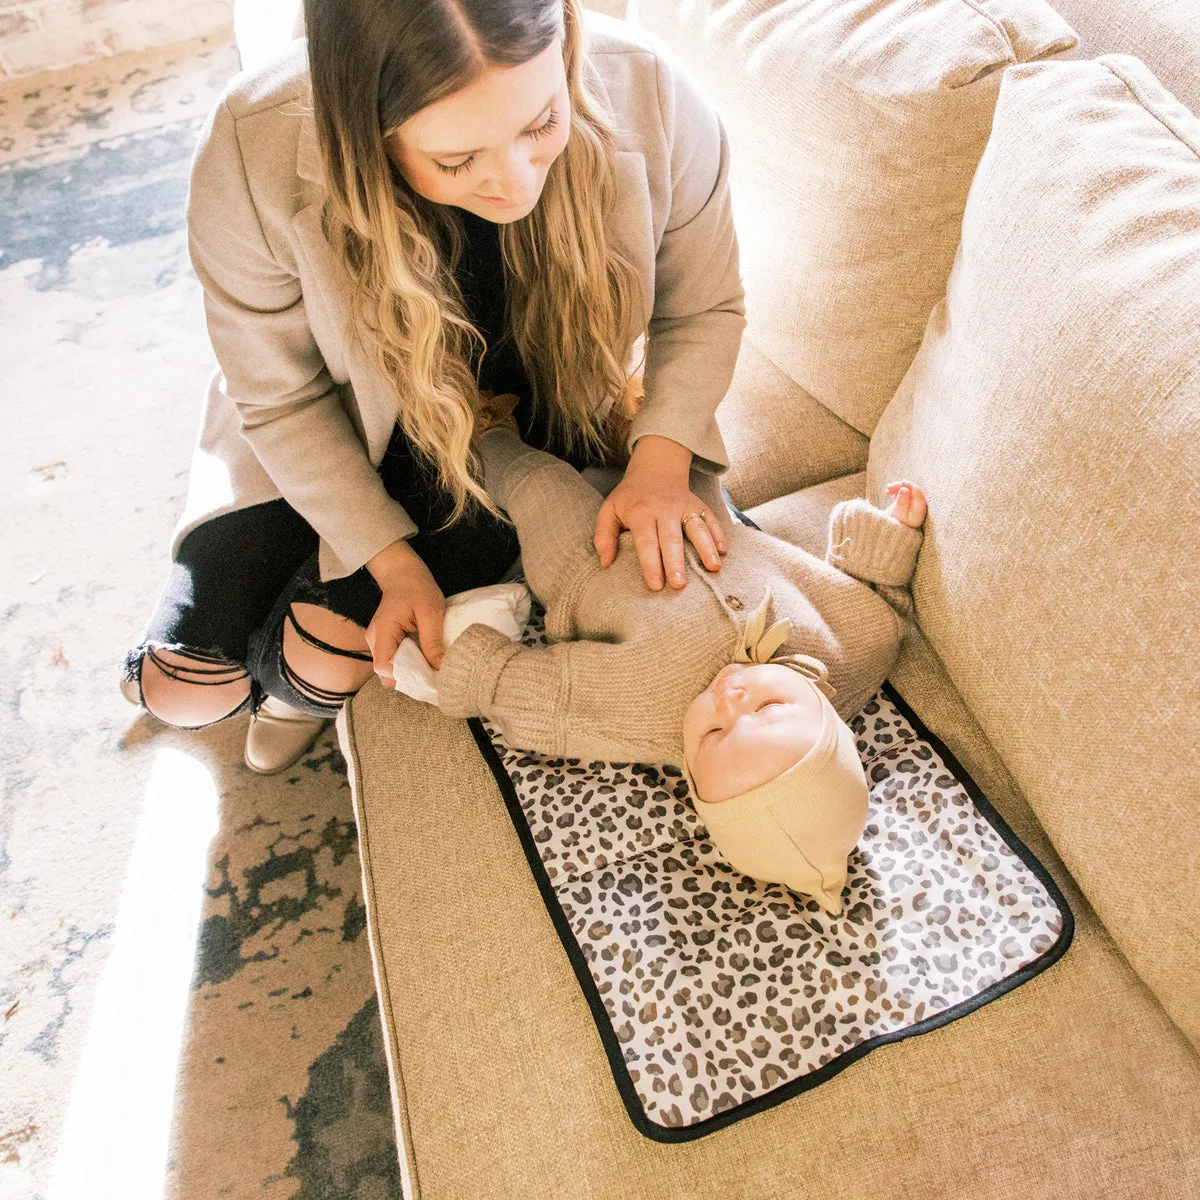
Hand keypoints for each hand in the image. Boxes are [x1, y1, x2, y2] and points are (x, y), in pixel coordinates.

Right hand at [364, 539, 446, 681]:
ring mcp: (378, 641)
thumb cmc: (416, 587)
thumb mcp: (431, 613)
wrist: (403, 572)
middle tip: (433, 677)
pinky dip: (409, 662)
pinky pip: (394, 658)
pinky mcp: (385, 640)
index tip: (427, 679)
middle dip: (409, 678)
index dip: (405, 678)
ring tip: (431, 668)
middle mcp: (374, 640)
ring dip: (410, 670)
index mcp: (382, 632)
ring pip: (391, 667)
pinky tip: (425, 658)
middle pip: (387, 672)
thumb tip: (440, 669)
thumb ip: (433, 642)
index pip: (384, 668)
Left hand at [593, 435, 727, 590]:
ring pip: (697, 528)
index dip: (650, 564)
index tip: (656, 585)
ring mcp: (685, 506)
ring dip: (706, 548)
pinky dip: (719, 534)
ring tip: (713, 568)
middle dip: (675, 562)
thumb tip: (605, 562)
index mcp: (641, 512)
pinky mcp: (699, 505)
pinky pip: (711, 519)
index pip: (646, 541)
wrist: (655, 466)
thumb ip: (604, 535)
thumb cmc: (630, 496)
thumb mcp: (609, 509)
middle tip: (679, 584)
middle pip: (671, 539)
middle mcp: (664, 509)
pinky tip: (723, 552)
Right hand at [883, 480, 927, 527]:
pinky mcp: (906, 507)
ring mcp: (912, 509)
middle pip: (913, 493)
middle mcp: (918, 510)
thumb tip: (904, 489)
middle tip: (888, 486)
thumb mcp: (896, 514)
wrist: (886, 538)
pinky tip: (888, 493)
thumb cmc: (892, 527)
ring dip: (898, 489)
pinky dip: (896, 493)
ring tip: (887, 490)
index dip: (911, 486)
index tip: (902, 482)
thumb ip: (902, 501)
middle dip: (902, 487)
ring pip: (908, 493)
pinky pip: (904, 496)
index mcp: (919, 513)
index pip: (918, 495)